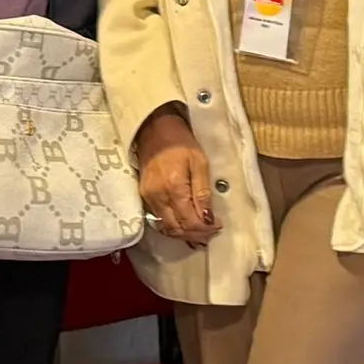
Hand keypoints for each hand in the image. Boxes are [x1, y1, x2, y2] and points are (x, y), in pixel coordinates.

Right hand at [134, 106, 217, 246]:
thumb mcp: (199, 163)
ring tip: (200, 231)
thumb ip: (203, 193)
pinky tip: (184, 223)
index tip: (219, 225)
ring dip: (185, 233)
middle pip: (177, 229)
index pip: (190, 221)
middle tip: (211, 232)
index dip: (206, 228)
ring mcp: (148, 197)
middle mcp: (158, 197)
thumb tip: (209, 219)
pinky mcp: (144, 195)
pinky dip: (173, 225)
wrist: (154, 128)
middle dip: (196, 234)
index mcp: (174, 188)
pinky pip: (159, 218)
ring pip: (167, 227)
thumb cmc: (180, 142)